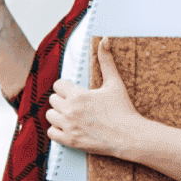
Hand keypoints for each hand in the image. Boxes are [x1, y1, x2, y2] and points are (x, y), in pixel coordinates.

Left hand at [46, 37, 141, 157]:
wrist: (130, 136)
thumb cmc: (123, 109)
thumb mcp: (115, 83)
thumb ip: (106, 60)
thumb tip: (104, 39)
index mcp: (78, 95)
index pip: (58, 85)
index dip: (65, 87)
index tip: (74, 91)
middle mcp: (70, 110)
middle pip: (53, 100)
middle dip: (62, 100)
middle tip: (75, 104)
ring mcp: (69, 127)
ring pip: (50, 116)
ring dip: (57, 114)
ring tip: (70, 115)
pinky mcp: (71, 141)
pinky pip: (51, 133)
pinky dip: (56, 130)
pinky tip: (67, 127)